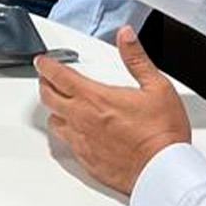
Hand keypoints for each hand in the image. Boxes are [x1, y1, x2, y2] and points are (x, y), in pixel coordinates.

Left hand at [37, 25, 190, 193]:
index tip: (42, 62)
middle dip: (45, 85)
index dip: (47, 66)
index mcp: (96, 98)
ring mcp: (82, 142)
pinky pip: (67, 144)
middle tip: (47, 79)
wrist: (162, 170)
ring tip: (59, 105)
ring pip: (54, 123)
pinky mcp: (87, 161)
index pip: (59, 76)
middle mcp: (82, 119)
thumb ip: (137, 59)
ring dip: (54, 110)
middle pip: (49, 98)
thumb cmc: (162, 133)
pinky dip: (67, 134)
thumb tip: (126, 36)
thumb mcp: (156, 86)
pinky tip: (75, 132)